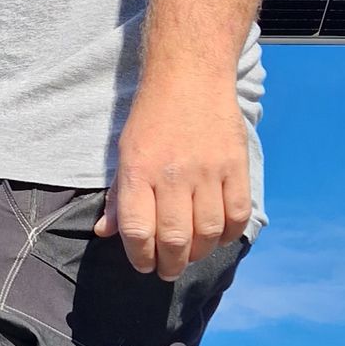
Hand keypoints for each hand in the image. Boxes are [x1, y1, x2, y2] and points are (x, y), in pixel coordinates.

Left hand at [97, 74, 250, 276]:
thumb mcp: (125, 152)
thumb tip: (106, 233)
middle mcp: (173, 174)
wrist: (190, 75)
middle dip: (171, 265)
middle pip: (175, 240)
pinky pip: (238, 214)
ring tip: (192, 254)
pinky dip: (229, 233)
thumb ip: (118, 196)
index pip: (138, 232)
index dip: (140, 258)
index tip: (144, 265)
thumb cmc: (152, 116)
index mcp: (138, 171)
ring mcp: (208, 170)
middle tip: (169, 270)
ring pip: (208, 232)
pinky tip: (219, 234)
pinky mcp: (235, 165)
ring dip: (200, 253)